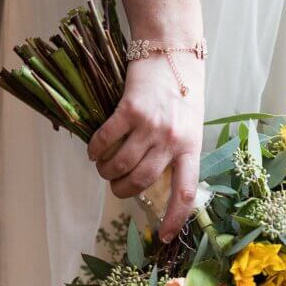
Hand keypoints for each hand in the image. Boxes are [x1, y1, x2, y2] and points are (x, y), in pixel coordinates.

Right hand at [88, 54, 203, 242]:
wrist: (172, 49)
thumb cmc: (182, 89)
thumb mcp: (189, 125)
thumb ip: (176, 152)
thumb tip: (154, 182)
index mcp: (191, 147)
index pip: (185, 192)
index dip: (174, 218)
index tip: (164, 236)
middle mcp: (172, 140)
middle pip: (143, 182)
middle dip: (123, 191)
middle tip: (116, 186)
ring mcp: (151, 125)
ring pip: (121, 165)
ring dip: (106, 172)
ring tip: (104, 168)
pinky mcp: (129, 109)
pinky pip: (106, 141)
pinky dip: (96, 151)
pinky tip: (94, 151)